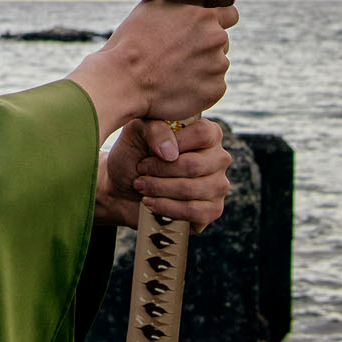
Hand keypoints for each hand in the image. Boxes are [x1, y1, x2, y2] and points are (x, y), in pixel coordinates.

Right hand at [67, 0, 236, 140]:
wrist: (122, 81)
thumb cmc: (129, 43)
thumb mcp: (150, 9)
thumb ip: (176, 5)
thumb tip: (183, 4)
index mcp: (202, 12)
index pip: (230, 13)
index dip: (220, 20)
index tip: (209, 27)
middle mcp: (215, 36)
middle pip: (221, 40)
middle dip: (205, 45)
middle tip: (180, 54)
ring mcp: (217, 64)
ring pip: (216, 64)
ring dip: (201, 67)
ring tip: (173, 73)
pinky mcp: (215, 89)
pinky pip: (212, 86)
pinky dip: (198, 87)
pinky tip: (177, 87)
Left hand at [94, 117, 229, 231]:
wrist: (122, 187)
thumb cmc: (134, 155)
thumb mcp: (137, 132)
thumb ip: (155, 130)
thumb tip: (171, 153)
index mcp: (208, 133)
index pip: (202, 134)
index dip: (175, 143)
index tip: (149, 152)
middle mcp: (219, 158)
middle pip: (194, 165)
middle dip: (160, 171)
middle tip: (140, 171)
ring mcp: (219, 186)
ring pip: (191, 189)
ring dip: (159, 189)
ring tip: (141, 187)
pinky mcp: (212, 210)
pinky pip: (193, 211)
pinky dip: (166, 207)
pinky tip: (151, 203)